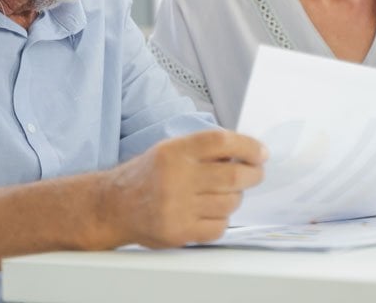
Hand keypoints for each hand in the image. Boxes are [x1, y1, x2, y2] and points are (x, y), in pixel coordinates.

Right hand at [95, 130, 266, 247]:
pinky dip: (222, 218)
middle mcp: (177, 177)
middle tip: (256, 172)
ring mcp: (178, 207)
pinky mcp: (179, 232)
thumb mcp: (170, 148)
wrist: (115, 205)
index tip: (261, 152)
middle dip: (253, 174)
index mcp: (175, 151)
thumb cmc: (147, 175)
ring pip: (230, 203)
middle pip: (233, 176)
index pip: (221, 142)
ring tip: (227, 192)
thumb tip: (244, 151)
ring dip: (236, 196)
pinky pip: (218, 226)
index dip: (248, 146)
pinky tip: (212, 211)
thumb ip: (203, 148)